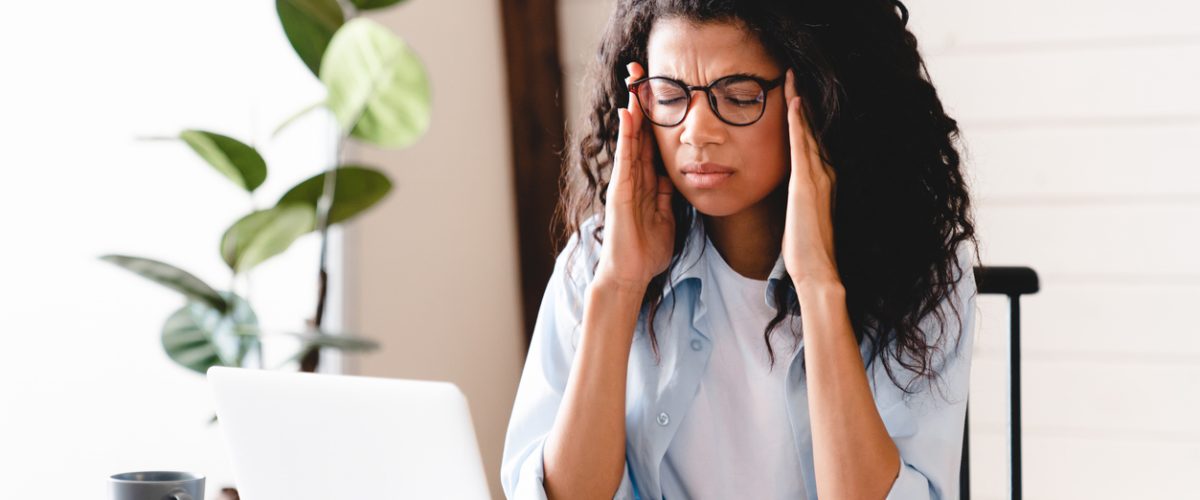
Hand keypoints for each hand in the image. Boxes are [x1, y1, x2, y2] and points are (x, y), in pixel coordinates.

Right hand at [593, 61, 675, 292]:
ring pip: (630, 139)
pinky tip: (628, 116)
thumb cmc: (647, 248)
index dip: (655, 116)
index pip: (651, 141)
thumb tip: (677, 176)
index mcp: (646, 182)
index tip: (660, 91)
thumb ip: (668, 195)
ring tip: (634, 82)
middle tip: (641, 71)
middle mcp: (633, 177)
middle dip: (640, 103)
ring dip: (632, 110)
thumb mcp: (666, 216)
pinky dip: (626, 136)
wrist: (631, 273)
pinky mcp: (619, 191)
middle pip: (638, 132)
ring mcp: (624, 182)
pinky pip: (624, 159)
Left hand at [782, 68, 839, 287]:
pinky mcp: (806, 185)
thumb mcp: (801, 217)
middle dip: (804, 102)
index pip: (814, 142)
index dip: (806, 118)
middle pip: (813, 130)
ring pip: (809, 131)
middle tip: (794, 75)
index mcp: (823, 182)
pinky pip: (802, 146)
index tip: (797, 96)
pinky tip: (794, 103)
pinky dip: (799, 123)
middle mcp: (825, 175)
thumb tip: (791, 195)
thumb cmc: (806, 251)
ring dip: (800, 103)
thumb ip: (800, 201)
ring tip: (792, 78)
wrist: (816, 271)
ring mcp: (817, 178)